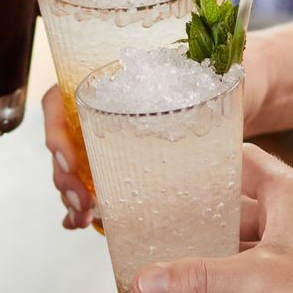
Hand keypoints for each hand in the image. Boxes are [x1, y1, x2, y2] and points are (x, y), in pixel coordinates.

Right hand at [47, 44, 273, 228]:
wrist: (237, 91)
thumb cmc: (214, 71)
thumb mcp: (202, 67)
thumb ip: (202, 71)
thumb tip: (226, 79)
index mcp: (106, 82)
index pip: (58, 103)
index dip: (55, 133)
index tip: (70, 162)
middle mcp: (100, 111)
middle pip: (63, 144)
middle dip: (64, 179)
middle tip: (82, 203)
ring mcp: (109, 142)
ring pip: (73, 171)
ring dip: (72, 197)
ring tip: (84, 218)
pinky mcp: (124, 167)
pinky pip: (95, 187)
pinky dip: (86, 208)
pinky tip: (86, 224)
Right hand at [129, 145, 292, 292]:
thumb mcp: (261, 277)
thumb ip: (200, 278)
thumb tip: (144, 280)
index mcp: (289, 195)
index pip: (240, 160)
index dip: (204, 160)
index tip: (164, 166)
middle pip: (232, 213)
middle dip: (194, 223)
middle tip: (148, 227)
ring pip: (239, 259)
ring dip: (206, 270)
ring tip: (159, 273)